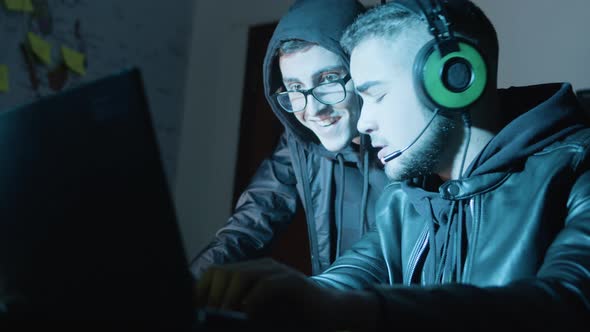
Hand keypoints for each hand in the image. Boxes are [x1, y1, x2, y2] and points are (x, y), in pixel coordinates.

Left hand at [194, 258, 336, 328]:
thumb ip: (241, 314)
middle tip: (210, 316)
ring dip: (228, 298)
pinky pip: (266, 286)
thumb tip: (216, 320)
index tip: (196, 311)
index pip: (216, 272)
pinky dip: (252, 302)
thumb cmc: (297, 317)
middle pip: (225, 271)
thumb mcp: (261, 315)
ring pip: (242, 275)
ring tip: (224, 316)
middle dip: (212, 295)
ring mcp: (278, 271)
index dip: (201, 291)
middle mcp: (262, 267)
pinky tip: (248, 316)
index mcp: (252, 273)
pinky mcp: (292, 282)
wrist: (333, 313)